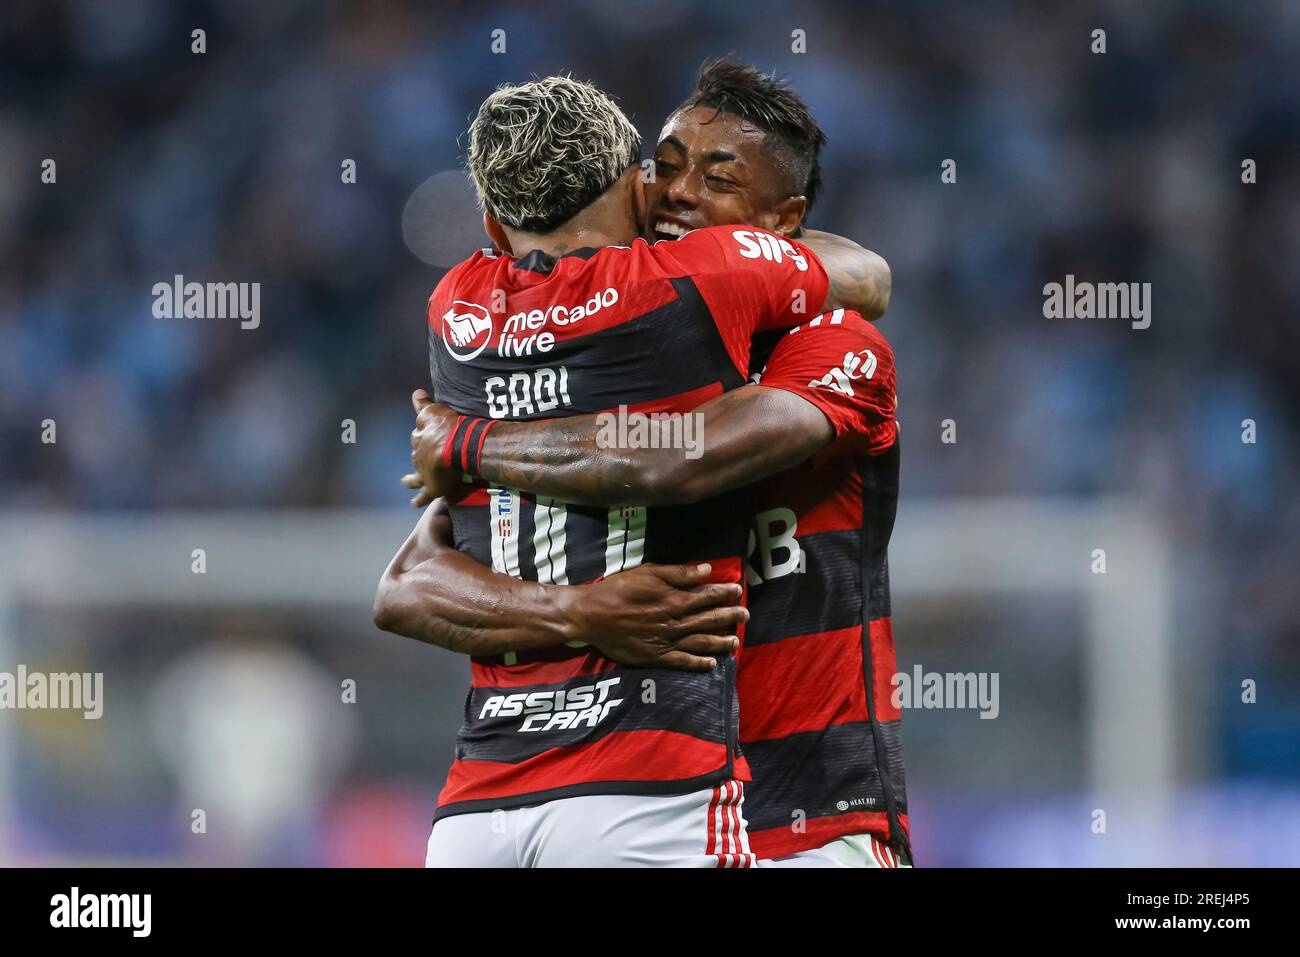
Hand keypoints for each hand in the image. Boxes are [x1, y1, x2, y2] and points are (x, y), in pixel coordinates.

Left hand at [402, 389, 461, 506]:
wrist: (454, 448)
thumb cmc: (446, 427)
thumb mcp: (433, 412)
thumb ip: (423, 405)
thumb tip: (415, 393)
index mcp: (421, 437)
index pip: (419, 433)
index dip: (423, 431)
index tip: (423, 431)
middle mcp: (419, 454)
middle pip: (417, 453)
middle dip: (419, 453)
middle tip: (422, 455)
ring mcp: (425, 471)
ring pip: (416, 475)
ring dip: (411, 478)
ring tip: (404, 482)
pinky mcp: (433, 486)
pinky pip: (425, 494)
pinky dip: (419, 499)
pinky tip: (414, 504)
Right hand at [564, 563, 747, 671]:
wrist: (593, 616)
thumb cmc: (619, 590)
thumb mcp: (648, 573)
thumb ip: (679, 573)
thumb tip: (706, 570)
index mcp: (675, 600)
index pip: (707, 596)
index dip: (725, 593)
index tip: (738, 591)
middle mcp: (676, 623)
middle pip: (709, 620)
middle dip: (730, 617)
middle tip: (746, 615)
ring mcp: (667, 642)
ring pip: (701, 642)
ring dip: (721, 642)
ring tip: (736, 641)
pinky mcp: (656, 657)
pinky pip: (683, 662)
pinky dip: (699, 664)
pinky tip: (712, 664)